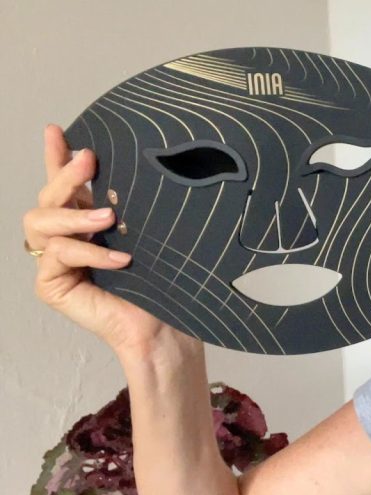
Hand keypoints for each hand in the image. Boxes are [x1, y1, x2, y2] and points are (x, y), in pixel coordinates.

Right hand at [23, 125, 195, 355]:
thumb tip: (145, 161)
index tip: (57, 129)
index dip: (56, 156)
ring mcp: (53, 261)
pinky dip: (89, 253)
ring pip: (40, 222)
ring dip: (74, 216)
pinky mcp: (50, 285)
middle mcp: (65, 237)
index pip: (64, 183)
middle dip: (65, 175)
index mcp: (85, 220)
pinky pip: (57, 255)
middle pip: (47, 197)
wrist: (165, 324)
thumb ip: (131, 202)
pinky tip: (120, 258)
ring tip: (109, 219)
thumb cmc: (162, 279)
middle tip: (89, 160)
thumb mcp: (148, 229)